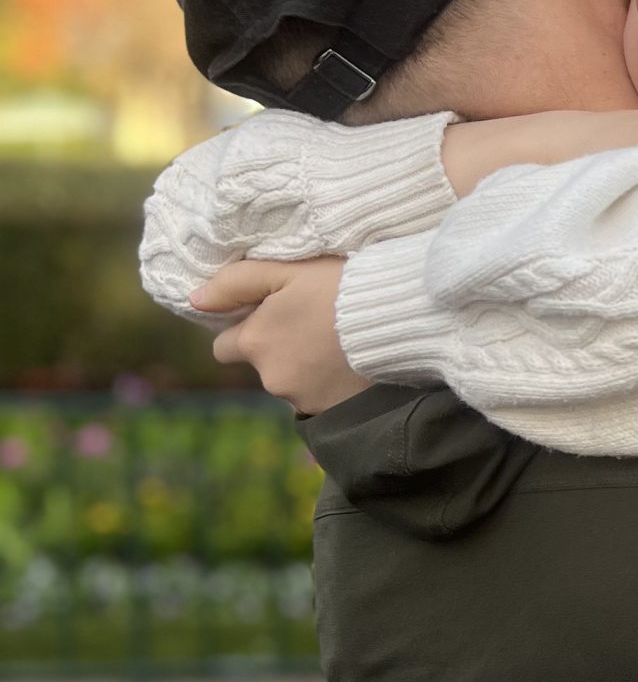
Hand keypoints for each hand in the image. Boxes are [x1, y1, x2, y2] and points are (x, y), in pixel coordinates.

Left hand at [192, 257, 369, 413]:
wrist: (397, 320)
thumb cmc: (341, 286)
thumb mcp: (287, 270)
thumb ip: (237, 282)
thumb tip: (196, 300)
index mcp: (254, 341)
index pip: (224, 346)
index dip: (246, 329)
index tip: (272, 316)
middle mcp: (270, 376)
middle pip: (261, 365)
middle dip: (276, 350)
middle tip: (311, 325)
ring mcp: (301, 398)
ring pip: (290, 382)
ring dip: (305, 366)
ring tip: (337, 342)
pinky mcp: (331, 411)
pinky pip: (318, 397)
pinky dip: (328, 383)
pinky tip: (349, 362)